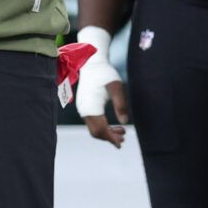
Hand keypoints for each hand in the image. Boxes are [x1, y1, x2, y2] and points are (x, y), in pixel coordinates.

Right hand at [74, 27, 127, 147]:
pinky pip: (92, 122)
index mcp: (92, 106)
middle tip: (123, 138)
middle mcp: (84, 110)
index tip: (121, 143)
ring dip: (106, 133)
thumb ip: (121, 104)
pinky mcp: (84, 107)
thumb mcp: (117, 87)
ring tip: (121, 131)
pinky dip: (102, 127)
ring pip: (93, 128)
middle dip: (109, 137)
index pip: (101, 129)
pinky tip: (113, 125)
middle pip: (96, 132)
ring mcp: (83, 109)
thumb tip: (125, 122)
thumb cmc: (105, 74)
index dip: (111, 138)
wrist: (92, 64)